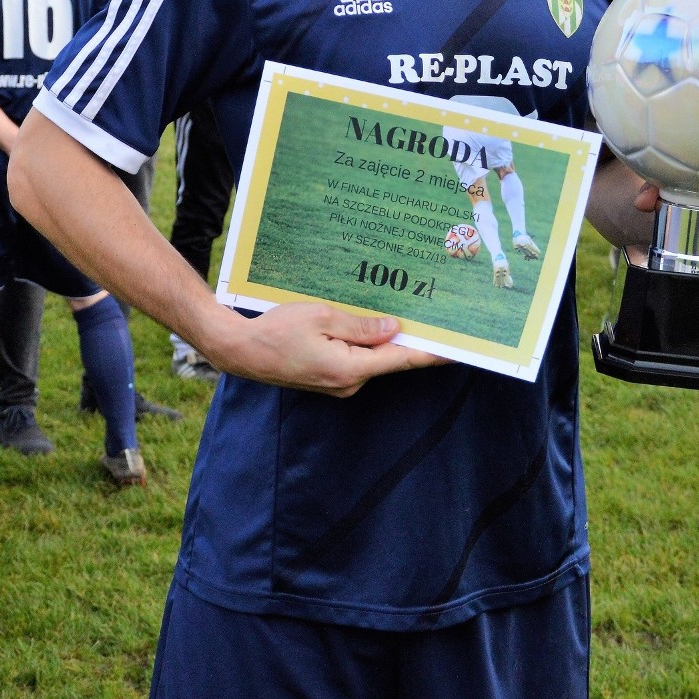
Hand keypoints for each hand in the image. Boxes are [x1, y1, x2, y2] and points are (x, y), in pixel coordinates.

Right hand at [212, 301, 446, 396]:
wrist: (241, 350)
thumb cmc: (277, 330)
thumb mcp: (322, 317)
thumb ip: (360, 326)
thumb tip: (393, 328)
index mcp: (350, 368)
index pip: (401, 360)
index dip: (431, 353)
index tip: (457, 348)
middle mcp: (348, 383)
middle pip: (389, 359)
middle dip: (409, 339)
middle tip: (434, 317)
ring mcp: (338, 384)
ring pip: (372, 359)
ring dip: (385, 340)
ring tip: (402, 314)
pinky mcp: (328, 379)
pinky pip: (356, 360)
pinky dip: (366, 345)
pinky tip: (368, 325)